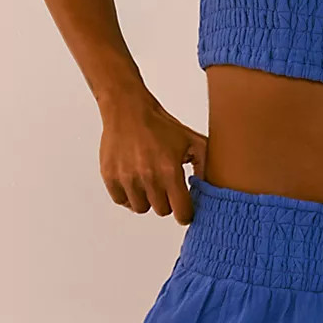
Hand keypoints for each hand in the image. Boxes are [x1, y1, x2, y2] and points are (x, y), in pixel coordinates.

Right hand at [99, 93, 207, 223]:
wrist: (128, 109)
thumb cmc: (160, 125)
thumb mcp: (193, 142)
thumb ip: (206, 167)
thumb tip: (212, 190)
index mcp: (170, 170)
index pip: (181, 212)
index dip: (186, 213)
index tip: (185, 208)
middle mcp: (148, 177)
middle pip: (162, 211)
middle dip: (167, 201)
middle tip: (166, 185)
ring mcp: (127, 178)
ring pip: (141, 208)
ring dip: (147, 198)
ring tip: (149, 180)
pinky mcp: (110, 177)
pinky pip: (122, 201)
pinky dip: (128, 195)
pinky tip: (134, 179)